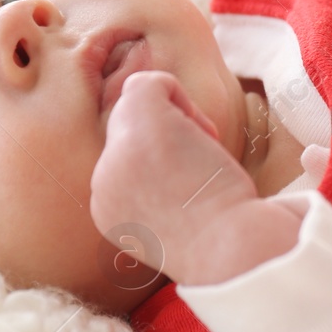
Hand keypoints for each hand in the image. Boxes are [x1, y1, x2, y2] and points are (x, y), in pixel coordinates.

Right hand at [89, 70, 298, 285]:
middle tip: (201, 171)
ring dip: (179, 123)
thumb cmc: (220, 238)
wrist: (230, 249)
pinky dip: (180, 96)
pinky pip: (150, 83)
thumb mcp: (171, 217)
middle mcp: (101, 182)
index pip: (128, 159)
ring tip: (202, 158)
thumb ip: (154, 185)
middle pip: (130, 132)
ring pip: (139, 107)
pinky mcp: (137, 120)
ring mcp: (115, 151)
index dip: (167, 163)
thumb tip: (169, 142)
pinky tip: (202, 135)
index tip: (194, 192)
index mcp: (108, 208)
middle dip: (171, 140)